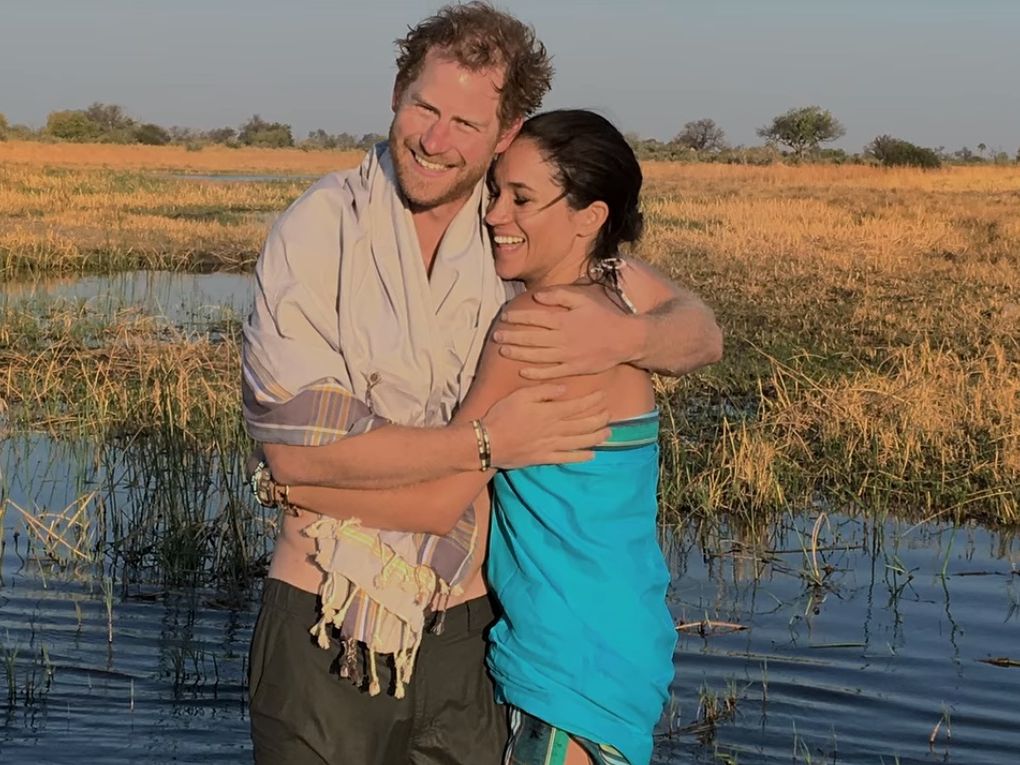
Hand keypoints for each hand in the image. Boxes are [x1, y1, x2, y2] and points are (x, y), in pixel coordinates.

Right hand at [482, 384, 610, 467]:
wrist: (488, 442)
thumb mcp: (520, 395)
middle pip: (583, 424)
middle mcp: (554, 430)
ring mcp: (550, 445)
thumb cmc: (501, 415)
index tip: (603, 396)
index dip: (592, 401)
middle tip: (609, 414)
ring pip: (579, 441)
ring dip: (596, 437)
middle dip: (599, 418)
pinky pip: (567, 458)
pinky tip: (591, 455)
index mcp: (549, 412)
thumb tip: (564, 389)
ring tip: (608, 433)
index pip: (577, 406)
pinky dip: (581, 457)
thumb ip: (543, 392)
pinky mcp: (544, 458)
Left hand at [492, 288, 639, 378]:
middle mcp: (563, 338)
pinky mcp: (573, 369)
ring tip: (502, 351)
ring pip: (537, 355)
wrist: (624, 339)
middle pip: (531, 338)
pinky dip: (536, 373)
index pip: (534, 318)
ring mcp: (567, 356)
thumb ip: (559, 295)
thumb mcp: (583, 299)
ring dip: (518, 353)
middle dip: (511, 336)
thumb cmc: (602, 316)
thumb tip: (536, 296)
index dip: (517, 317)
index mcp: (564, 320)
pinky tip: (522, 371)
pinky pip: (551, 372)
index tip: (504, 316)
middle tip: (496, 336)